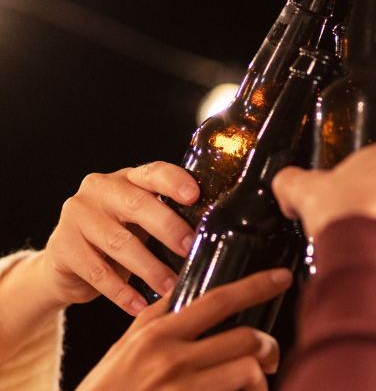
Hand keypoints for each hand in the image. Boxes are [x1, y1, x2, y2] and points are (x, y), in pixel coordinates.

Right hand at [42, 161, 199, 314]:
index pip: (153, 172)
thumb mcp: (142, 220)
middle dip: (169, 229)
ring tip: (170, 286)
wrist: (68, 261)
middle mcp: (100, 189)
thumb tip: (210, 239)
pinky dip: (121, 292)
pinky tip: (139, 305)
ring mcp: (77, 215)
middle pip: (138, 206)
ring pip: (119, 242)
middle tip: (190, 250)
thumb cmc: (119, 236)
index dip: (174, 182)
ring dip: (149, 268)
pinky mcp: (62, 246)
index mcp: (128, 178)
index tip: (194, 195)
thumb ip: (168, 218)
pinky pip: (97, 272)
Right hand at [77, 268, 292, 390]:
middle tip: (270, 354)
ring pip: (248, 371)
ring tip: (255, 381)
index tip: (281, 278)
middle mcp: (172, 360)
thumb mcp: (125, 348)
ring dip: (260, 378)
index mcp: (157, 334)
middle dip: (269, 346)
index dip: (256, 286)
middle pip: (245, 338)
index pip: (218, 300)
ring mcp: (183, 390)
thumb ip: (154, 319)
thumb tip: (181, 293)